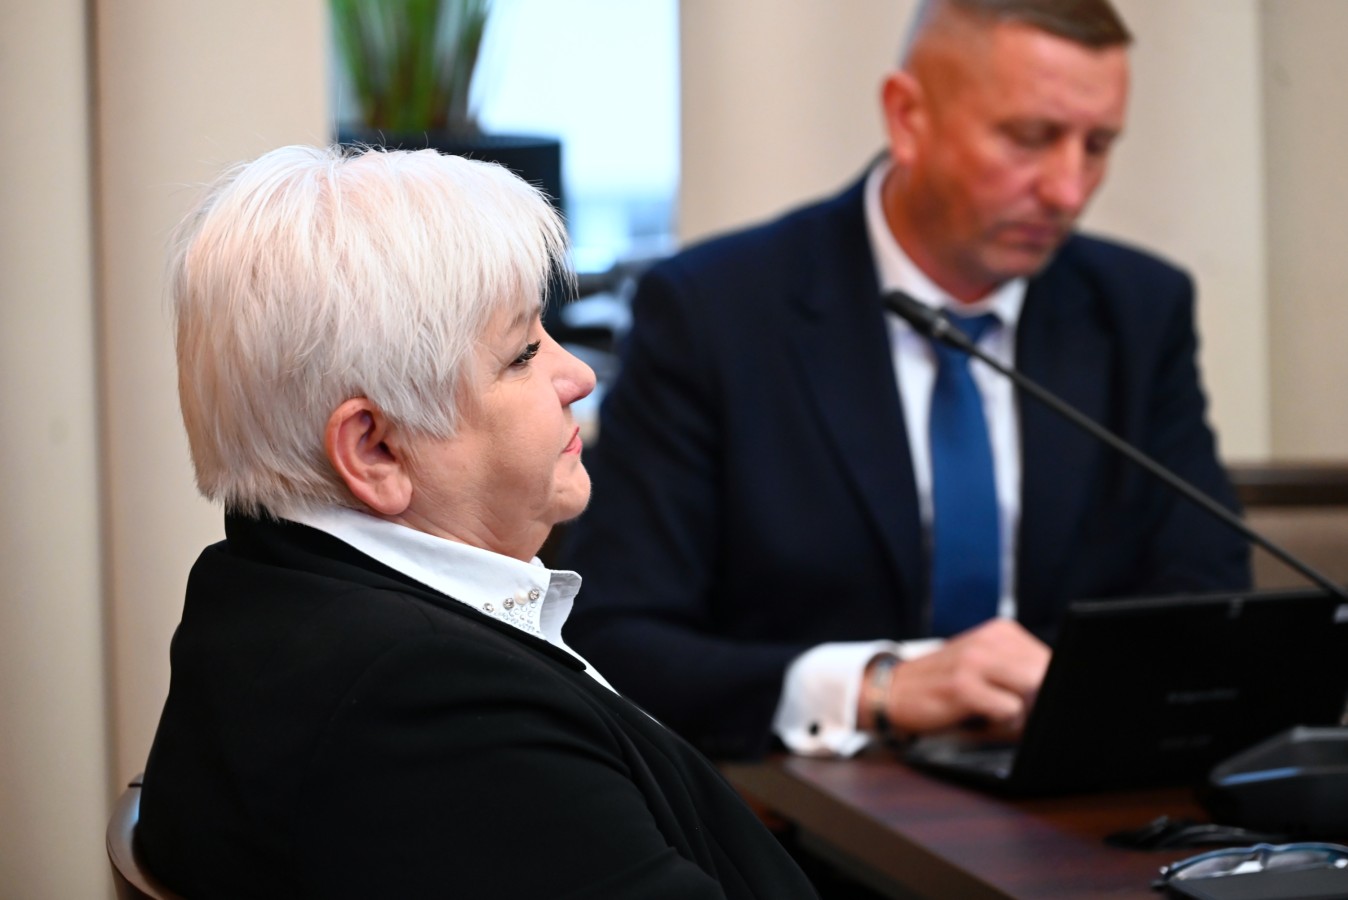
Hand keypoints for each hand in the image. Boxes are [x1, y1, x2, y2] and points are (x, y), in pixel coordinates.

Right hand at [883, 619, 1049, 738]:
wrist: (893, 691)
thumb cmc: (947, 687)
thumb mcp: (987, 670)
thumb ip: (1023, 676)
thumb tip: (1063, 700)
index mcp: (1002, 632)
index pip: (1053, 660)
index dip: (1051, 688)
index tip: (1037, 702)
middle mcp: (991, 640)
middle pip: (1048, 675)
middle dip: (1040, 701)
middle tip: (1013, 712)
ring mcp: (976, 660)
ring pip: (1034, 691)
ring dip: (1022, 713)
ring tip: (993, 713)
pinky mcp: (964, 685)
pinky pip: (1011, 711)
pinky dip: (1003, 724)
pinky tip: (979, 718)